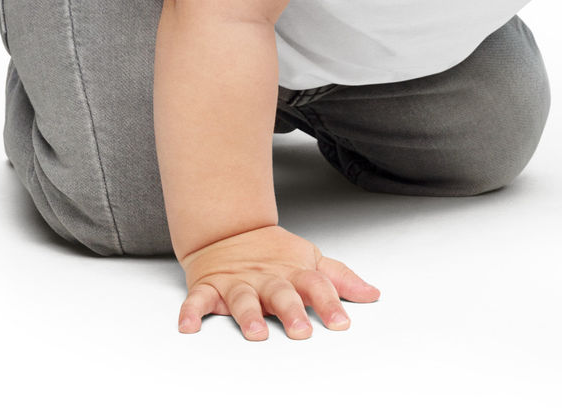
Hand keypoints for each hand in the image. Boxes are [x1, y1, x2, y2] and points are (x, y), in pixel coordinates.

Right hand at [177, 224, 380, 340]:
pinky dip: (190, 312)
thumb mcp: (311, 260)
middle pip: (281, 293)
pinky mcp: (209, 287)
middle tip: (301, 331)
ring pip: (243, 299)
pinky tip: (189, 327)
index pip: (316, 285)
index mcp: (293, 272)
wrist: (230, 229)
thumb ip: (340, 279)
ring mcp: (237, 282)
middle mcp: (266, 278)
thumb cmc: (274, 253)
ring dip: (248, 316)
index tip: (342, 323)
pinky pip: (198, 300)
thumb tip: (372, 294)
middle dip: (291, 311)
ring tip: (256, 333)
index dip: (330, 303)